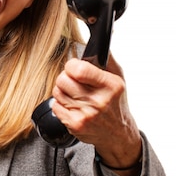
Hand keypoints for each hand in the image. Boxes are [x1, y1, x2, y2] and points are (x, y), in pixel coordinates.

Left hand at [51, 54, 142, 175]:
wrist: (117, 133)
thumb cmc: (116, 103)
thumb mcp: (119, 78)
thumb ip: (108, 59)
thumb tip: (100, 42)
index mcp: (110, 85)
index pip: (79, 69)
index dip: (72, 65)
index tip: (75, 67)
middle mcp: (98, 101)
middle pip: (63, 80)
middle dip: (66, 77)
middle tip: (73, 81)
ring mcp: (86, 114)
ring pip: (57, 92)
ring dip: (63, 90)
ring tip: (74, 93)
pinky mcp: (75, 125)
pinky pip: (55, 106)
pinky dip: (61, 104)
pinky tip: (72, 105)